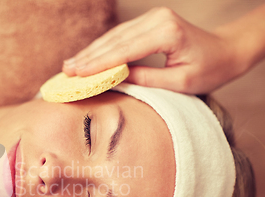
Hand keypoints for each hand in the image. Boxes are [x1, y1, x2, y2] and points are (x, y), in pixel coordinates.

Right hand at [62, 7, 246, 93]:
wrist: (226, 50)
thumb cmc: (209, 69)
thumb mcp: (180, 82)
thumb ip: (146, 79)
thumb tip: (115, 78)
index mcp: (166, 33)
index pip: (124, 50)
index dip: (98, 64)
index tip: (77, 75)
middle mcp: (157, 19)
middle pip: (114, 41)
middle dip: (88, 57)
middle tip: (65, 72)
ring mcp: (152, 18)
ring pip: (114, 37)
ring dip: (91, 52)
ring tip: (70, 66)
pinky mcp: (149, 22)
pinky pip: (120, 36)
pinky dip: (102, 48)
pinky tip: (87, 57)